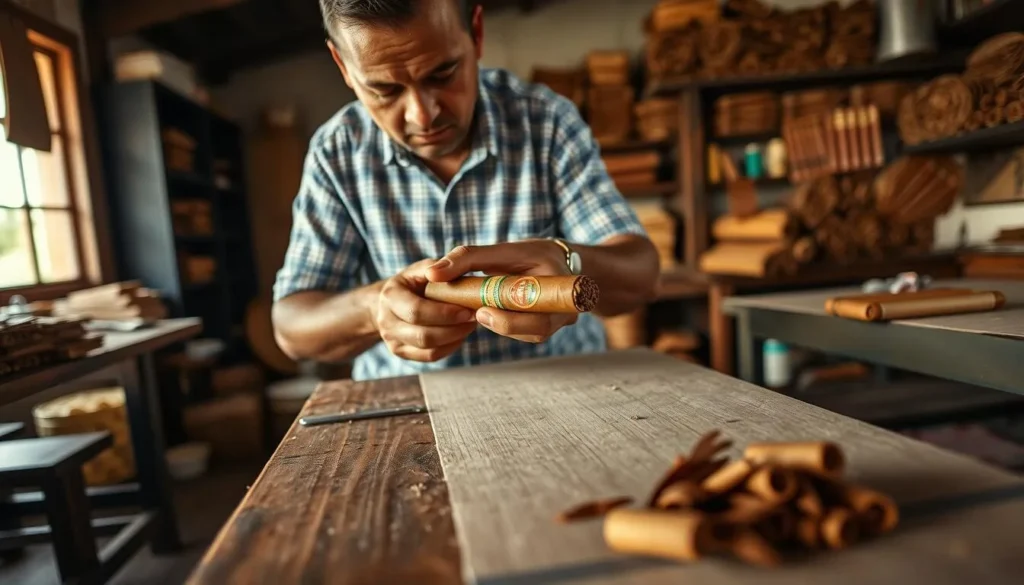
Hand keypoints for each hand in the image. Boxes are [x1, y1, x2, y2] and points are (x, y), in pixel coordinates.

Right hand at [374, 259, 477, 361]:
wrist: (393, 301)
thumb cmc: (414, 282)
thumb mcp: (422, 268)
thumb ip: (435, 267)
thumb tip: (448, 268)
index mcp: (390, 296)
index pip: (417, 311)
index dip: (445, 314)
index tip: (468, 310)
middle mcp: (386, 321)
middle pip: (423, 336)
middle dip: (454, 329)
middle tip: (474, 319)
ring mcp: (392, 340)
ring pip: (428, 350)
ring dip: (455, 338)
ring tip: (469, 325)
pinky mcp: (402, 352)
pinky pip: (431, 356)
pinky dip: (450, 347)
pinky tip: (460, 334)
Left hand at [426, 241, 578, 343]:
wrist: (557, 263)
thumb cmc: (530, 254)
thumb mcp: (502, 250)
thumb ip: (468, 258)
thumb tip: (432, 274)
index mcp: (562, 284)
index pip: (540, 310)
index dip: (509, 318)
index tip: (481, 311)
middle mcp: (565, 308)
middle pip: (537, 329)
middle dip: (503, 324)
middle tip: (477, 313)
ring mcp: (558, 321)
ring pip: (529, 334)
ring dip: (501, 325)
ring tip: (481, 310)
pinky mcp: (547, 328)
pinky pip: (524, 334)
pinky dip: (505, 325)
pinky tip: (491, 313)